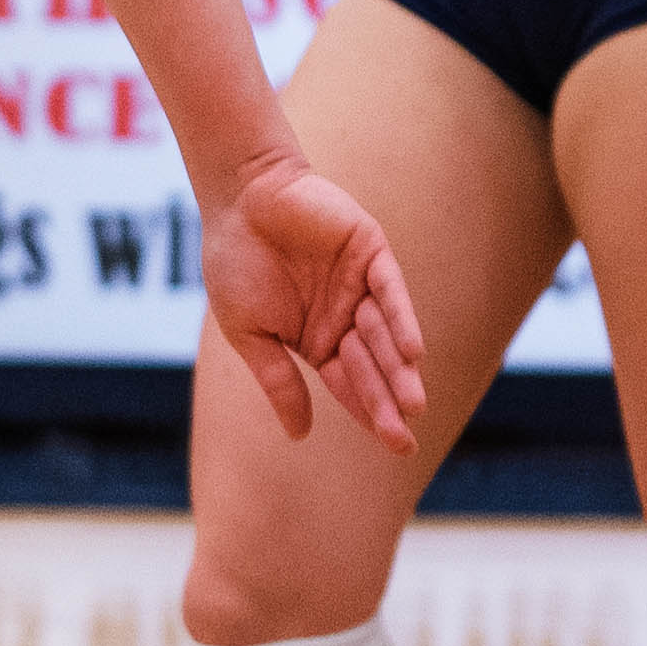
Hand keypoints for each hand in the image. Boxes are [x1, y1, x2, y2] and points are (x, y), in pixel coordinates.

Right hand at [194, 148, 428, 454]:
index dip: (371, 413)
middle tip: (404, 440)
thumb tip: (300, 435)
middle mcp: (345, 316)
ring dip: (398, 369)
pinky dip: (401, 318)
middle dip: (387, 402)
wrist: (237, 199)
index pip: (350, 384)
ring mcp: (359, 283)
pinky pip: (391, 290)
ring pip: (384, 334)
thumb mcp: (251, 334)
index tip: (395, 446)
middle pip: (372, 367)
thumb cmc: (235, 262)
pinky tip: (411, 351)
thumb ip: (278, 381)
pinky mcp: (370, 250)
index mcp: (317, 339)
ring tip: (411, 404)